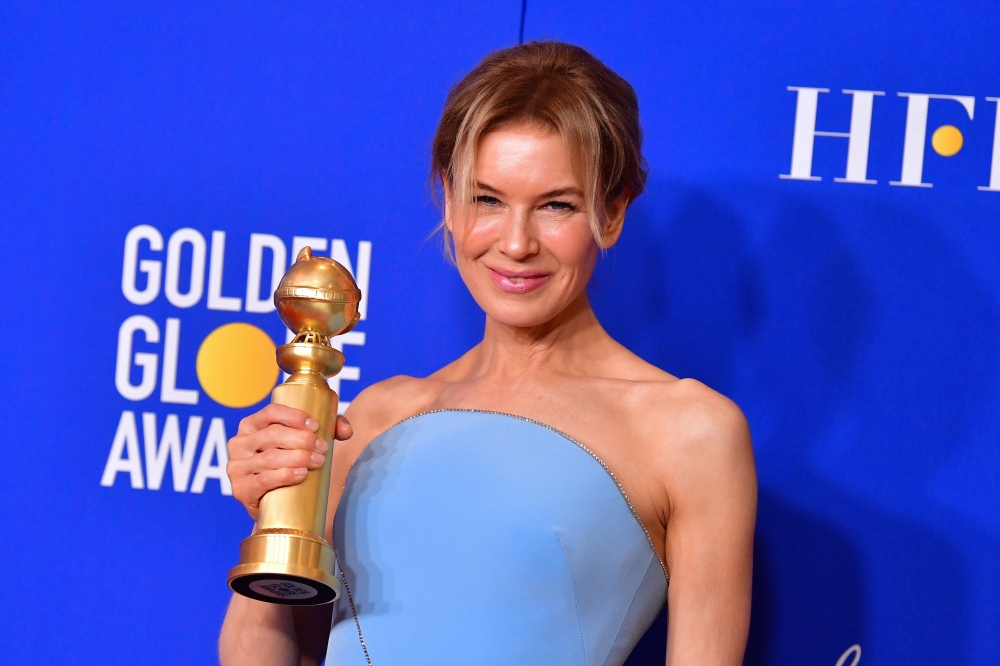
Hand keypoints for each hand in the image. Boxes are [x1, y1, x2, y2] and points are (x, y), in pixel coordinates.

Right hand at [226, 403, 353, 520]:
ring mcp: (237, 467)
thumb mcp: (302, 442)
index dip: (295, 416)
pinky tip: (302, 474)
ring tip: (318, 461)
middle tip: (323, 448)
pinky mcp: (241, 489)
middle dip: (303, 439)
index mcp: (251, 425)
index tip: (316, 426)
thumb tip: (345, 430)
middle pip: (273, 434)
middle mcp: (239, 443)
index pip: (271, 412)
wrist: (274, 503)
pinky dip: (285, 476)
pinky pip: (264, 480)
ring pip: (270, 458)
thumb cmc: (288, 464)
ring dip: (299, 458)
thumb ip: (327, 429)